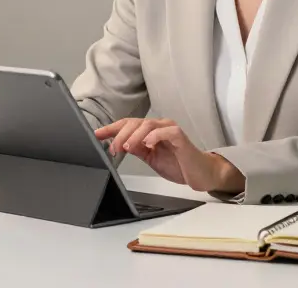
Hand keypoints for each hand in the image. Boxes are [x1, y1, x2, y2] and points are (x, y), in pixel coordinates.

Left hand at [94, 118, 244, 193]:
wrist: (200, 173)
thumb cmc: (178, 164)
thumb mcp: (150, 158)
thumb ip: (137, 149)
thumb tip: (118, 143)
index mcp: (151, 131)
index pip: (128, 125)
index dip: (111, 129)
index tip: (96, 134)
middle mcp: (159, 127)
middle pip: (135, 123)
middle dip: (120, 134)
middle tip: (113, 148)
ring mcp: (170, 130)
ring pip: (147, 125)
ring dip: (134, 135)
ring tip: (126, 147)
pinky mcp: (180, 137)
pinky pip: (167, 131)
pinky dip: (155, 136)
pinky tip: (147, 144)